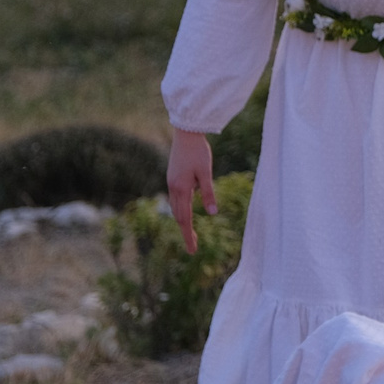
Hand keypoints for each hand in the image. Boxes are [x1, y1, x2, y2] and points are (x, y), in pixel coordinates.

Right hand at [167, 127, 218, 255]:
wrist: (186, 133)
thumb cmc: (198, 151)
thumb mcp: (206, 172)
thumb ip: (208, 193)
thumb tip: (212, 213)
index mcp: (181, 189)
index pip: (185, 219)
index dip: (189, 235)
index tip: (192, 250)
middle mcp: (173, 188)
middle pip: (179, 216)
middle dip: (186, 232)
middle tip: (193, 247)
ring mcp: (171, 183)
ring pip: (176, 208)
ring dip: (183, 222)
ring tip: (192, 233)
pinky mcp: (173, 177)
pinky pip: (176, 199)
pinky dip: (181, 210)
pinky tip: (187, 211)